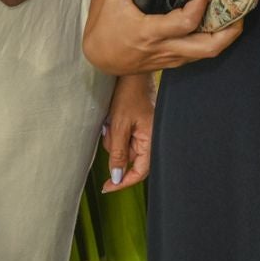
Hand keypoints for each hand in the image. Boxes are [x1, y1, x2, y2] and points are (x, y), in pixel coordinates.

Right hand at [82, 0, 241, 75]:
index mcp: (151, 32)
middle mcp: (165, 48)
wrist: (101, 59)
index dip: (201, 2)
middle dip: (230, 31)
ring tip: (236, 15)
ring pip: (208, 54)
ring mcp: (172, 58)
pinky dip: (212, 40)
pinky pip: (199, 54)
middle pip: (208, 48)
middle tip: (241, 9)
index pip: (185, 21)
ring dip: (226, 36)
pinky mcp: (173, 62)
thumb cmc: (108, 28)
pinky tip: (218, 24)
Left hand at [101, 74, 154, 191]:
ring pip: (124, 148)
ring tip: (112, 120)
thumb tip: (116, 177)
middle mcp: (151, 139)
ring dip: (114, 139)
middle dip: (115, 150)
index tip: (108, 187)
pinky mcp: (140, 126)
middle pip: (129, 159)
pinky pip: (125, 138)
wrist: (133, 72)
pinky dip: (117, 132)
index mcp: (151, 140)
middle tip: (109, 132)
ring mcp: (145, 132)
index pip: (140, 172)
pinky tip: (114, 118)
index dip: (123, 182)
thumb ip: (117, 153)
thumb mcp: (119, 126)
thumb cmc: (130, 95)